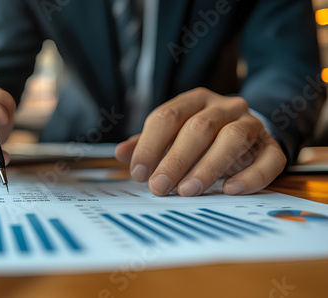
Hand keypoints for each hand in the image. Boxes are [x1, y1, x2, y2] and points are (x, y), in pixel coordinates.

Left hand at [115, 88, 286, 196]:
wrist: (246, 135)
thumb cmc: (199, 138)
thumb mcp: (170, 137)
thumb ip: (146, 144)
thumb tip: (120, 153)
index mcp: (194, 100)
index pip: (167, 117)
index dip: (150, 145)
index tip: (138, 173)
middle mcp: (224, 107)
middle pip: (199, 128)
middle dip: (175, 160)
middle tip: (158, 187)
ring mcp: (251, 124)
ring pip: (232, 138)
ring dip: (208, 166)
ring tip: (187, 191)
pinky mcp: (271, 146)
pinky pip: (268, 159)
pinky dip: (250, 177)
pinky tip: (230, 190)